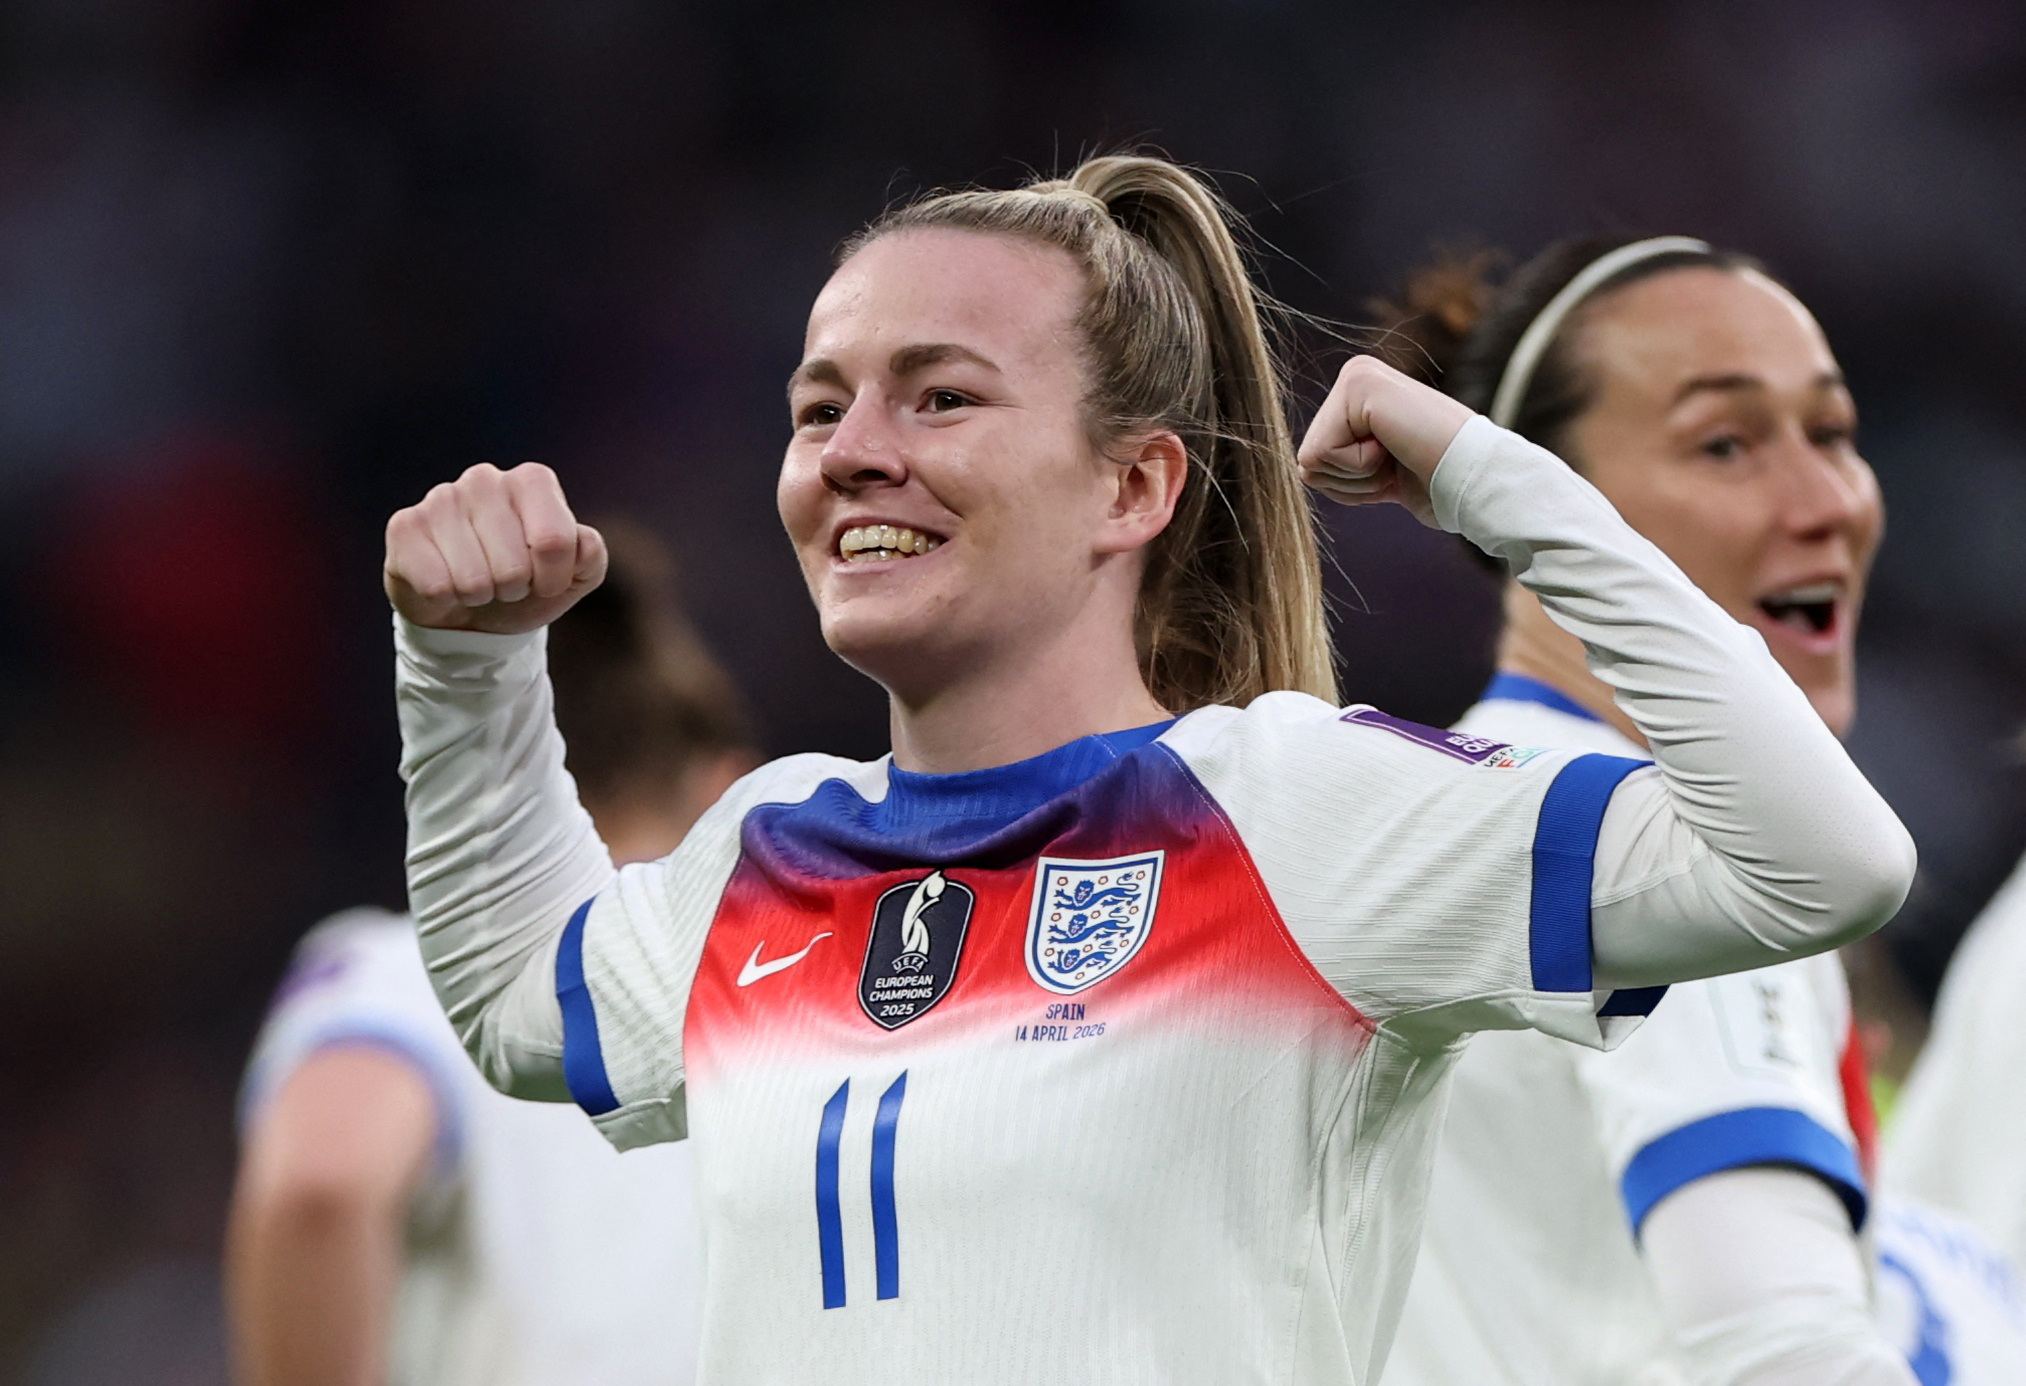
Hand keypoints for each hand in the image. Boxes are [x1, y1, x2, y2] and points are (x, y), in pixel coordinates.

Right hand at [384, 462, 606, 633]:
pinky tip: (444, 583)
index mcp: (532, 481)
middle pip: (514, 565)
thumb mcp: (573, 578)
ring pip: (474, 579)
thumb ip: (590, 558)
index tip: (545, 582)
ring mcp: (441, 498)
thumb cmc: (528, 587)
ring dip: (480, 595)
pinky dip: (446, 599)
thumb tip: (581, 543)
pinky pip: (437, 585)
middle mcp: (485, 478)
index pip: (555, 541)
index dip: (553, 578)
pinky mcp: (405, 526)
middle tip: (505, 583)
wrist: (471, 611)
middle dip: (514, 589)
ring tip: (477, 583)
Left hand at [1297, 356, 1474, 524]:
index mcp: (1358, 395)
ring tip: (1399, 455)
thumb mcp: (1379, 468)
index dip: (1351, 485)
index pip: (1313, 463)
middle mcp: (1354, 377)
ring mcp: (1355, 377)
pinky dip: (1360, 468)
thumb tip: (1304, 469)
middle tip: (1397, 463)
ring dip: (1358, 477)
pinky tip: (1396, 448)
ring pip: (1310, 461)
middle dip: (1351, 482)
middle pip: (1306, 462)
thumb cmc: (1437, 481)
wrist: (1476, 480)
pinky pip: (1322, 454)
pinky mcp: (1357, 386)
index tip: (1394, 469)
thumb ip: (1345, 460)